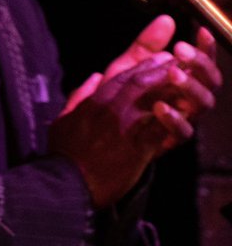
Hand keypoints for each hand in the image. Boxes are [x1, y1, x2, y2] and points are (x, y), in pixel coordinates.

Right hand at [49, 23, 219, 206]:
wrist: (68, 184)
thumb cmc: (63, 155)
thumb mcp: (62, 121)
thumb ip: (78, 96)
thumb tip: (94, 77)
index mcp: (93, 104)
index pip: (122, 77)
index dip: (143, 66)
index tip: (158, 60)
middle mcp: (111, 111)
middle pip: (141, 83)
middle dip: (160, 71)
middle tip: (176, 65)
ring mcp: (126, 128)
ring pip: (154, 100)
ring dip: (172, 90)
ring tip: (184, 84)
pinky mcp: (138, 148)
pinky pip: (161, 127)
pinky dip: (173, 118)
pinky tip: (183, 113)